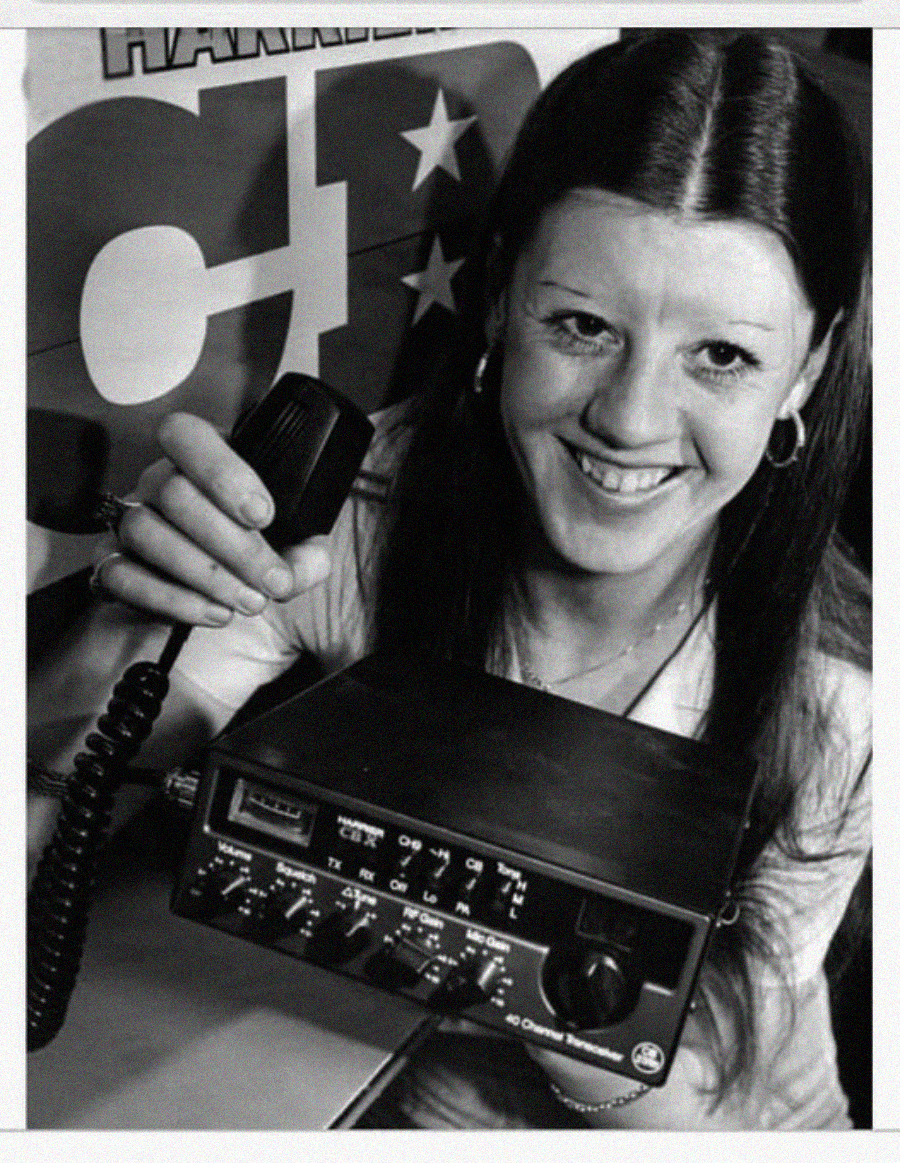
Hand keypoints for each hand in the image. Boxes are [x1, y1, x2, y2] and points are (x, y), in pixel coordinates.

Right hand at [93, 412, 331, 624]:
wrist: (220, 584)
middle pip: (174, 493)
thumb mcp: (291, 544)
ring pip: (146, 532)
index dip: (222, 472)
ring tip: (248, 601)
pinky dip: (171, 599)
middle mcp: (156, 482)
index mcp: (199, 459)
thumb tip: (310, 561)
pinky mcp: (110, 564)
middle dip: (233, 545)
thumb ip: (306, 550)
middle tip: (271, 580)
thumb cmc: (253, 550)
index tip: (263, 514)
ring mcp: (129, 521)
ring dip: (205, 574)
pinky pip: (120, 575)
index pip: (186, 435)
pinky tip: (214, 612)